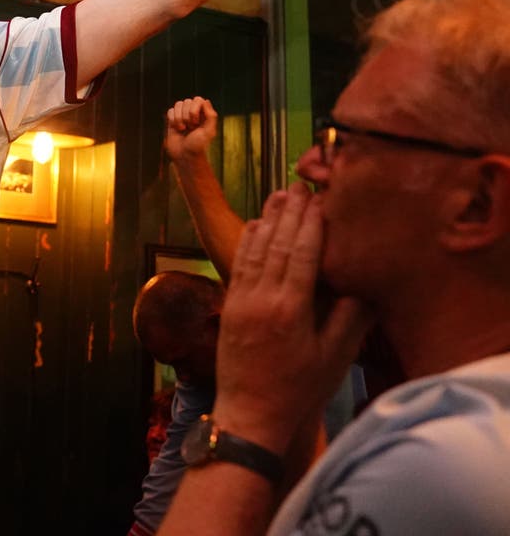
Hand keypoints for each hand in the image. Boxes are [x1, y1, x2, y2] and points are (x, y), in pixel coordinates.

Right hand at [165, 96, 217, 161]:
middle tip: (190, 127)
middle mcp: (193, 112)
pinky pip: (170, 111)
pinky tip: (176, 129)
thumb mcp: (209, 131)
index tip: (196, 123)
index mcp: (204, 114)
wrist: (184, 156)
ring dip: (179, 118)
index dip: (194, 109)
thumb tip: (205, 101)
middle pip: (187, 101)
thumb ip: (211, 116)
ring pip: (178, 104)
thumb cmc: (198, 145)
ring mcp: (182, 115)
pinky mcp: (172, 120)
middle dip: (186, 115)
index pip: (198, 99)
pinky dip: (172, 120)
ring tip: (183, 129)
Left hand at [211, 185, 373, 454]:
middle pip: (276, 243)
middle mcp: (262, 298)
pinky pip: (238, 264)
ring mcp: (241, 300)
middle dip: (289, 212)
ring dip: (267, 219)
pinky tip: (253, 225)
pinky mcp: (230, 307)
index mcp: (290, 308)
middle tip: (300, 184)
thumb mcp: (335, 357)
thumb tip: (367, 281)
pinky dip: (247, 241)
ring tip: (279, 194)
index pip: (302, 253)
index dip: (311, 222)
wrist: (251, 414)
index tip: (319, 198)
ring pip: (254, 249)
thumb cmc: (299, 389)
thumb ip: (351, 317)